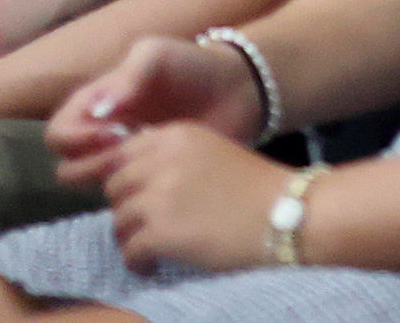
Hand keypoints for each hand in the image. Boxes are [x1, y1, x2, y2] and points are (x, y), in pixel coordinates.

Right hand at [48, 37, 263, 175]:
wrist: (236, 90)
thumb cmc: (192, 66)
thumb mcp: (157, 55)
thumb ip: (128, 76)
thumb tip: (100, 111)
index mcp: (96, 102)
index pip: (58, 131)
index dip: (75, 137)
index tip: (112, 132)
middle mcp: (102, 134)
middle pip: (66, 165)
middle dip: (87, 163)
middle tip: (125, 151)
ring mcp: (124, 159)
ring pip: (91, 185)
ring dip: (106, 178)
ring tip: (141, 163)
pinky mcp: (148, 179)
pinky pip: (124, 196)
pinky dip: (131, 191)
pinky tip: (158, 175)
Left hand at [96, 123, 293, 274]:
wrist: (285, 213)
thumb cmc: (254, 185)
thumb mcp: (210, 151)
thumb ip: (171, 156)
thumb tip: (135, 179)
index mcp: (174, 135)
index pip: (122, 154)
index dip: (126, 179)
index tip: (137, 196)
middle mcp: (160, 160)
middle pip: (114, 187)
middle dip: (126, 207)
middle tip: (145, 224)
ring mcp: (157, 197)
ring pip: (117, 221)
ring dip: (130, 237)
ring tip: (150, 247)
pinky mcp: (160, 232)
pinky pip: (129, 250)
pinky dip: (137, 262)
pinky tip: (153, 264)